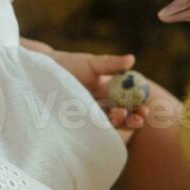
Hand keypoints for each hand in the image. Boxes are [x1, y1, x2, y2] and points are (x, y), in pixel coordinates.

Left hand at [21, 39, 146, 132]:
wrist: (42, 70)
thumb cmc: (70, 65)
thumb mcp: (92, 63)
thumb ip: (111, 64)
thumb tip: (131, 59)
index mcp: (111, 94)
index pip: (130, 105)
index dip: (139, 109)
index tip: (147, 110)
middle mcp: (103, 108)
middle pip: (123, 118)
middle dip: (133, 120)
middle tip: (139, 118)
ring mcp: (89, 117)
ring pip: (108, 125)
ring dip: (118, 122)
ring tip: (119, 113)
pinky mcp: (75, 124)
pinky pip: (90, 130)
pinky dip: (98, 131)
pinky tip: (103, 128)